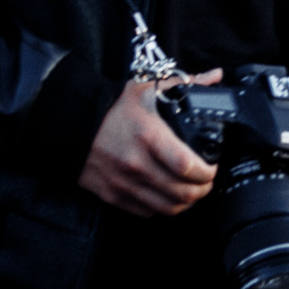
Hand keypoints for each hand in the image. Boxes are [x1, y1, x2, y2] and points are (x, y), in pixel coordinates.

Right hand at [78, 72, 219, 216]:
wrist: (72, 122)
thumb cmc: (113, 107)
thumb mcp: (150, 89)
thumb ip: (187, 84)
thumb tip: (215, 76)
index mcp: (148, 136)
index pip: (186, 165)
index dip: (207, 171)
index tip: (213, 167)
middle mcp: (136, 163)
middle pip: (182, 192)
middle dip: (203, 189)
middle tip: (207, 181)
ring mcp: (123, 182)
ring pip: (167, 208)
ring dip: (186, 203)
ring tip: (193, 191)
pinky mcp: (112, 195)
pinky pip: (146, 212)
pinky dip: (163, 208)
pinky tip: (169, 196)